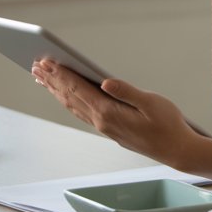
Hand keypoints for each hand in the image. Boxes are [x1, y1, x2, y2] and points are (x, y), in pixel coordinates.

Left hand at [31, 60, 196, 162]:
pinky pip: (80, 112)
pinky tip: (65, 95)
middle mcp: (101, 122)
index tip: (46, 61)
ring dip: (56, 91)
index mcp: (109, 113)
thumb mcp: (152, 103)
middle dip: (52, 80)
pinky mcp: (109, 129)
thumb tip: (105, 82)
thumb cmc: (168, 125)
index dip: (61, 74)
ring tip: (42, 78)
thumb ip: (127, 92)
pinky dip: (68, 100)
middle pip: (70, 97)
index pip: (78, 89)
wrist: (176, 151)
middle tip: (36, 65)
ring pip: (72, 106)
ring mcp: (103, 127)